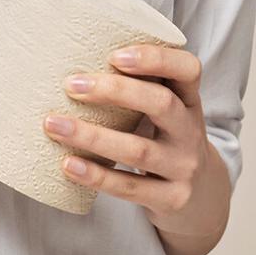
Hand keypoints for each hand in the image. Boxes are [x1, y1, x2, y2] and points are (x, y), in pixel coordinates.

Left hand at [42, 44, 229, 242]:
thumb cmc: (166, 138)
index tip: (114, 56)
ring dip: (91, 136)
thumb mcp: (165, 109)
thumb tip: (74, 62)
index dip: (155, 58)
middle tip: (71, 85)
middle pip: (160, 103)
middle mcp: (190, 130)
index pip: (188, 69)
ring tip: (53, 124)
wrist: (202, 197)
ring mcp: (184, 167)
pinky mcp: (172, 199)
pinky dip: (96, 175)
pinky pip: (130, 187)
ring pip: (138, 150)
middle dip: (115, 91)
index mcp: (189, 99)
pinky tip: (68, 164)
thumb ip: (138, 86)